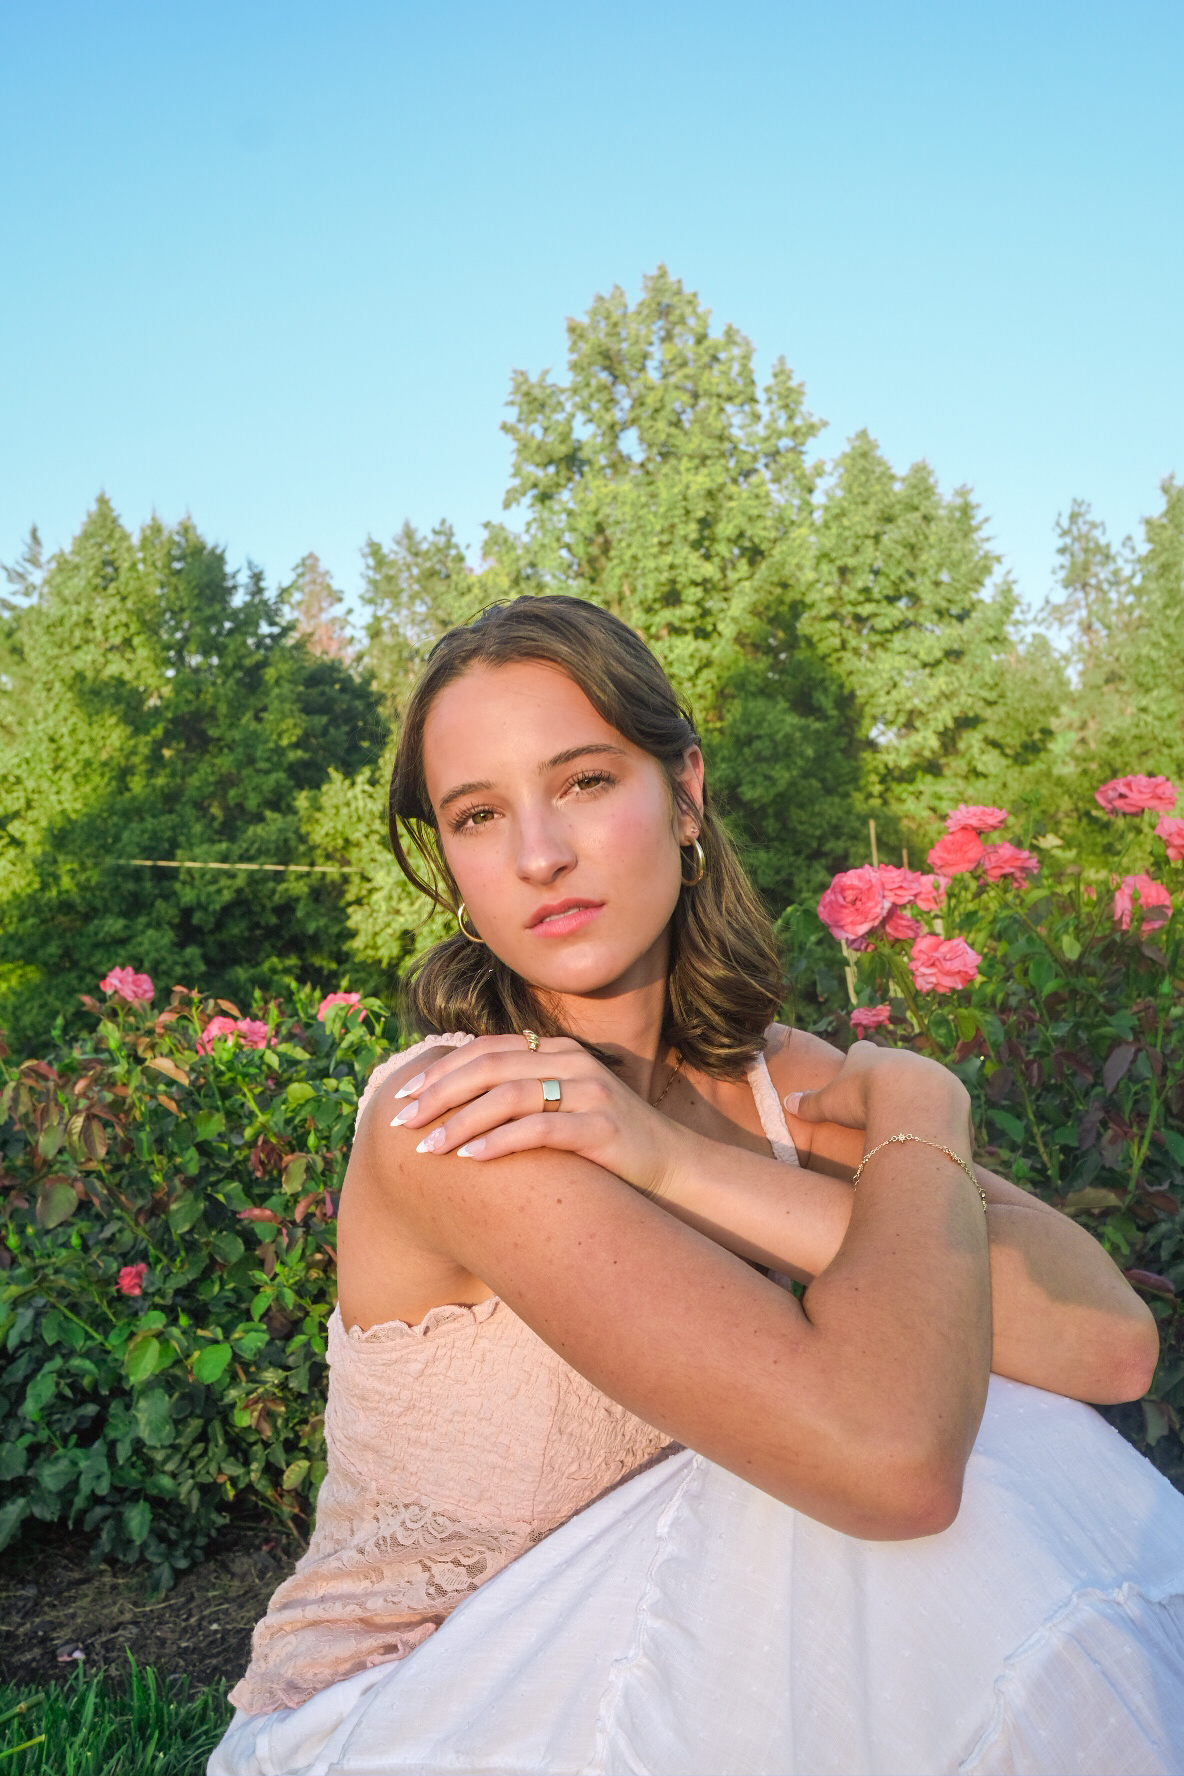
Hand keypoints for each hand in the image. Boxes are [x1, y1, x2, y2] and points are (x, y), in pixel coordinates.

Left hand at [385, 1034, 687, 1197]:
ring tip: (428, 1147)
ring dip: (461, 1121)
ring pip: (510, 1096)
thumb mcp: (560, 1107)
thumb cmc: (603, 1144)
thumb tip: (450, 1104)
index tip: (403, 1095)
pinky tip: (470, 1159)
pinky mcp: (603, 1127)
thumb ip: (519, 1095)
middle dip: (439, 1094)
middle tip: (402, 1122)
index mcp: (556, 1051)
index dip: (440, 1070)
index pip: (487, 1049)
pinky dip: (500, 1142)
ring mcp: (590, 1092)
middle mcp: (572, 1062)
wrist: (673, 1168)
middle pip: (490, 1067)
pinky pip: (541, 1129)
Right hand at [787, 1041, 972, 1150]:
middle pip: (893, 1063)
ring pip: (921, 1080)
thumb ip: (810, 1103)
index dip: (857, 1062)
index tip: (856, 1076)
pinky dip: (938, 1114)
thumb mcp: (830, 1102)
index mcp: (868, 1056)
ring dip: (917, 1096)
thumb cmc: (863, 1097)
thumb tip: (787, 1103)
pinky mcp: (952, 1089)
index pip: (860, 1051)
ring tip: (911, 1119)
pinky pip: (945, 1101)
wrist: (913, 1099)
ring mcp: (928, 1070)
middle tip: (883, 1101)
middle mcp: (899, 1056)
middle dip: (889, 1079)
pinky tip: (933, 1132)